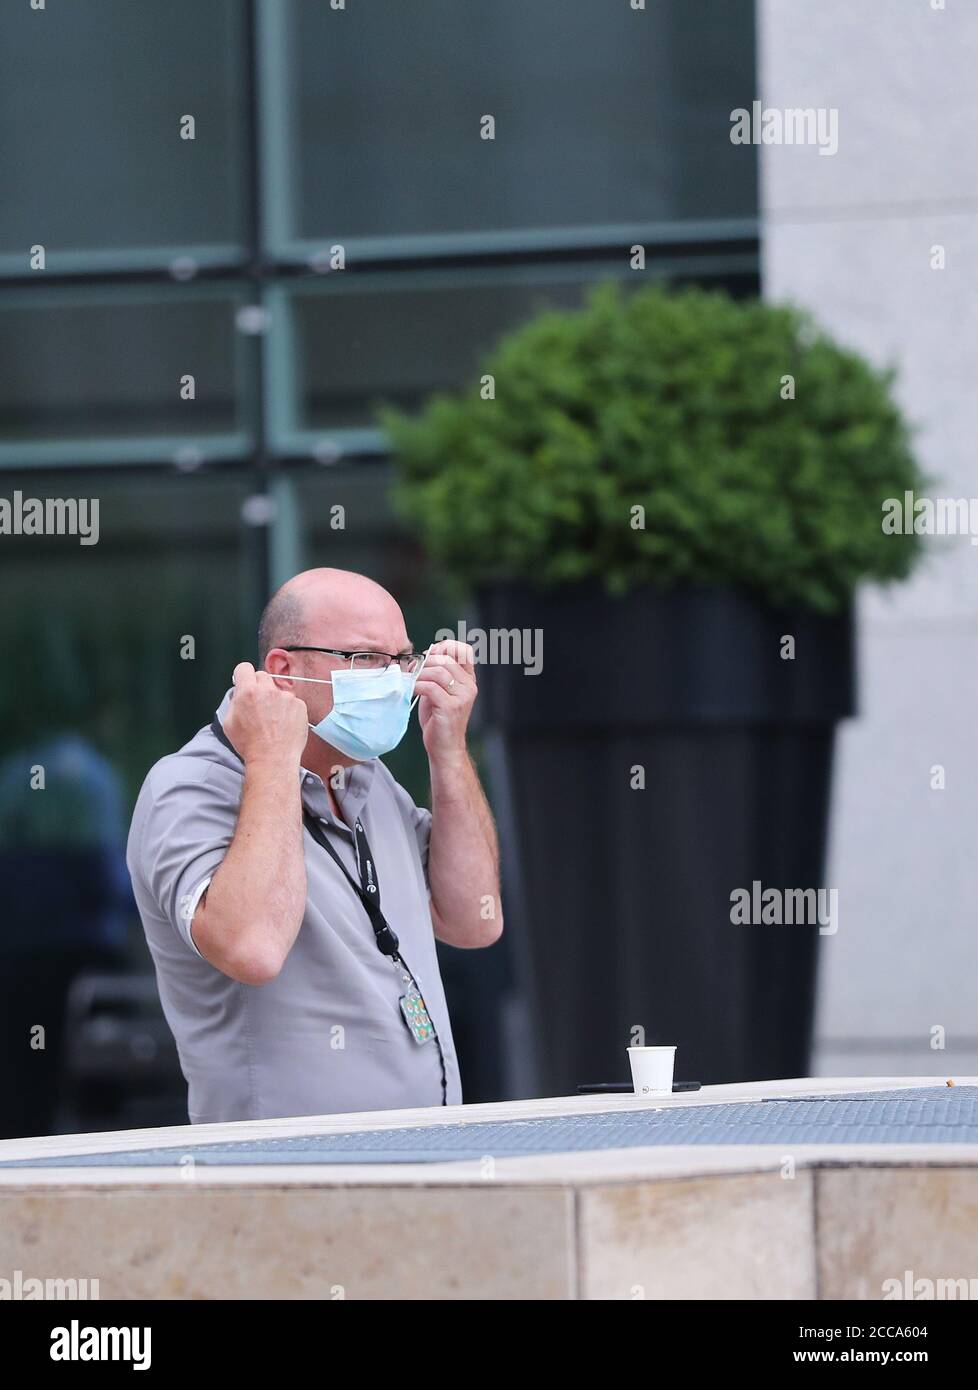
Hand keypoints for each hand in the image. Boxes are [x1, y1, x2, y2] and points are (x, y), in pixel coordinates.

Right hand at [224, 662, 308, 768]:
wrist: (273, 759)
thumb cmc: (250, 745)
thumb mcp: (229, 722)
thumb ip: (234, 702)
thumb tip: (238, 693)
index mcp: (248, 692)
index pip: (244, 668)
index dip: (243, 675)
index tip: (244, 680)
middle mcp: (268, 691)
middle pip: (262, 676)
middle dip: (259, 687)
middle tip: (259, 705)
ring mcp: (286, 697)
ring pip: (278, 690)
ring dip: (275, 700)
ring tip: (272, 720)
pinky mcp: (299, 705)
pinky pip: (292, 701)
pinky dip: (288, 709)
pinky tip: (283, 724)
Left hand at [413, 641, 476, 763]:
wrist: (445, 748)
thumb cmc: (439, 720)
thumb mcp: (439, 692)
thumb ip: (436, 674)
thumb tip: (424, 655)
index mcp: (469, 680)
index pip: (464, 651)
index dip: (445, 647)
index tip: (429, 655)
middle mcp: (469, 687)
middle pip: (446, 659)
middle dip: (426, 662)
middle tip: (413, 670)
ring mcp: (462, 697)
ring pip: (438, 672)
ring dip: (419, 674)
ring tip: (410, 681)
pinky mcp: (451, 707)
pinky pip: (430, 687)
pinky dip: (417, 686)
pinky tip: (411, 691)